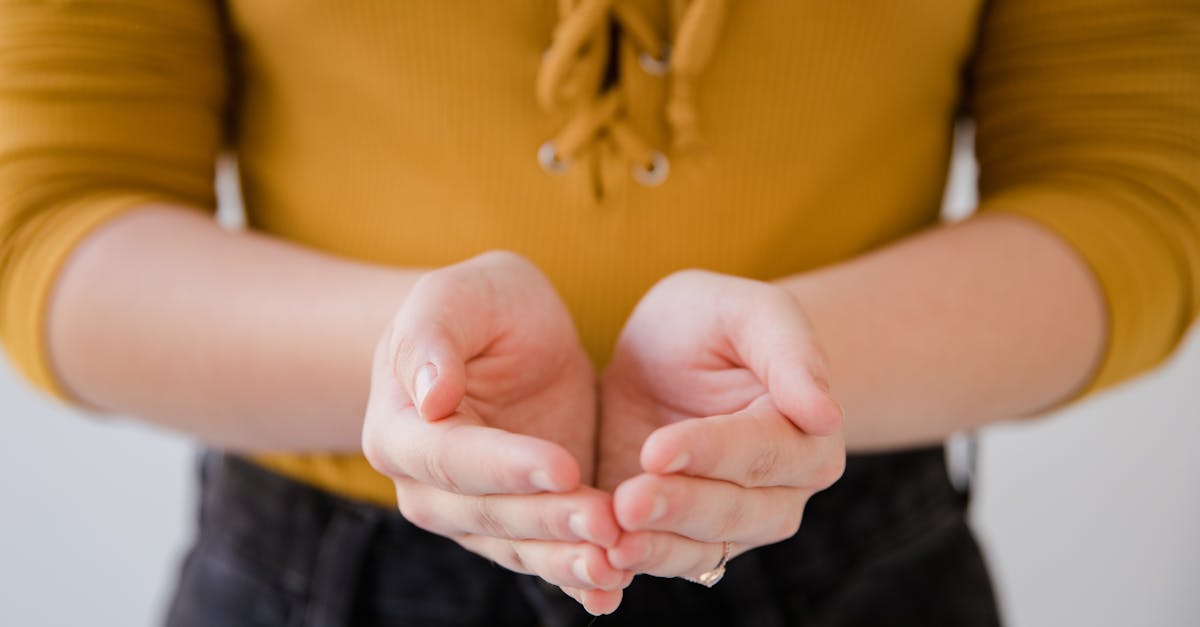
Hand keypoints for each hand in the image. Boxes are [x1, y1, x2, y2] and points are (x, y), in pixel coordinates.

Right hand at [362, 251, 629, 613]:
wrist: (510, 333)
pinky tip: (610, 594)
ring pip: (517, 547)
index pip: (451, 459)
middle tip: (606, 521)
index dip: (505, 466)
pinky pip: (543, 559)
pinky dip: (575, 580)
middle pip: (486, 514)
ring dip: (566, 561)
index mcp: (399, 430)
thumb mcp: (455, 296)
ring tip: (617, 564)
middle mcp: (426, 487)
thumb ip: (431, 340)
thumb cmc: (478, 304)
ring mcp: (472, 515)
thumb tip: (430, 398)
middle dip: (548, 521)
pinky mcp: (520, 526)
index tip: (562, 466)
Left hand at [595, 270, 844, 583]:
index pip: (761, 450)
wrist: (664, 354)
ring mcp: (732, 524)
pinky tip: (601, 561)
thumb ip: (790, 352)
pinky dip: (636, 566)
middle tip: (628, 502)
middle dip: (680, 508)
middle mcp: (779, 492)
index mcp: (804, 435)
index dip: (710, 452)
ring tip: (612, 542)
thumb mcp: (747, 311)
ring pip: (704, 549)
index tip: (658, 449)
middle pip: (736, 511)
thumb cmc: (712, 322)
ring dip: (657, 549)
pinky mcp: (681, 538)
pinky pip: (666, 562)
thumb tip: (825, 414)